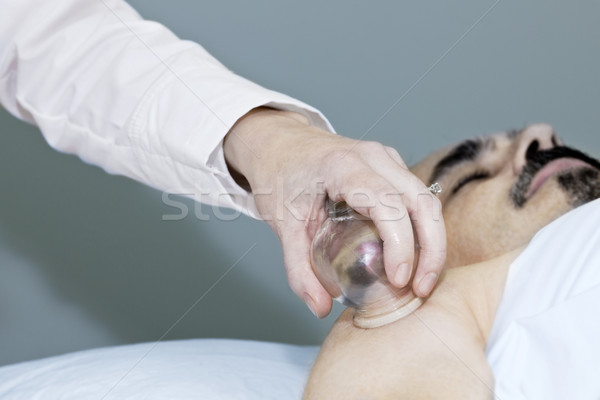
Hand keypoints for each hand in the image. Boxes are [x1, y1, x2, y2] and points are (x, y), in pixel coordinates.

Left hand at [223, 108, 445, 317]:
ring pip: (427, 200)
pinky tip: (414, 259)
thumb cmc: (280, 177)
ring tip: (421, 282)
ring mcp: (386, 160)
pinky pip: (417, 198)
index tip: (398, 279)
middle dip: (431, 249)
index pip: (387, 203)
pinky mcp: (391, 168)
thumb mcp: (281, 225)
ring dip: (433, 242)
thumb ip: (298, 268)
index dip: (400, 243)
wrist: (280, 144)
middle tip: (420, 289)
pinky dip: (424, 230)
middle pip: (421, 202)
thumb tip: (320, 308)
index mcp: (344, 166)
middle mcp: (374, 157)